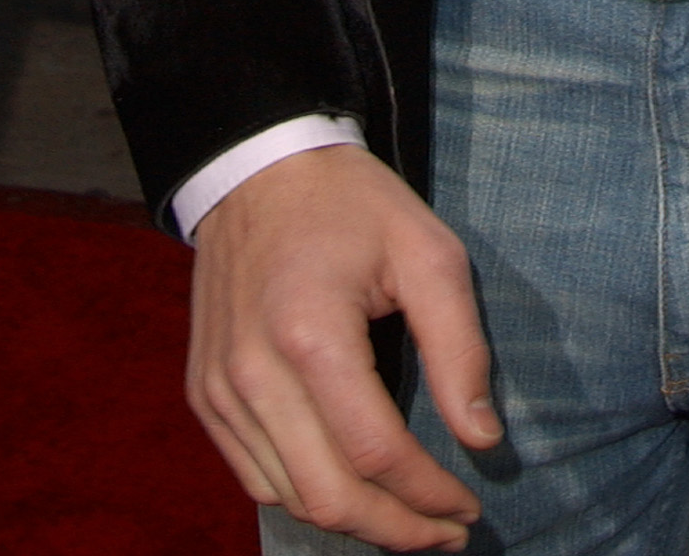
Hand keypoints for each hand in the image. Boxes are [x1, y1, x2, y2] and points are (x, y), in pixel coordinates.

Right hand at [187, 143, 501, 550]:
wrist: (259, 167)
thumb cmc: (352, 204)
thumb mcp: (427, 252)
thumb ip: (459, 348)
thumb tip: (484, 439)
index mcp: (310, 335)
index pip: (375, 453)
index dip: (429, 494)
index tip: (470, 504)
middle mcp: (253, 375)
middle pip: (327, 497)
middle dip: (395, 529)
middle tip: (448, 531)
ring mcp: (219, 391)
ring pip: (288, 499)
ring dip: (353, 522)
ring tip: (408, 518)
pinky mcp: (204, 396)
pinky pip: (255, 477)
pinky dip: (306, 495)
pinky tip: (352, 489)